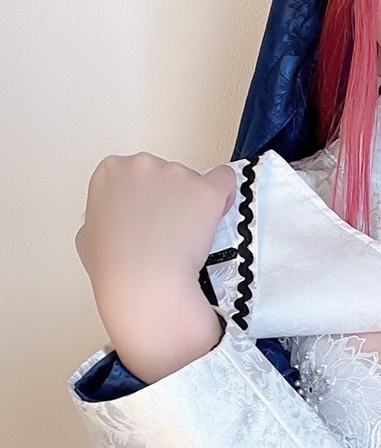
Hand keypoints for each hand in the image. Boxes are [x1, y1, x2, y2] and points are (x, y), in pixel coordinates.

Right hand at [76, 154, 236, 300]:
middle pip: (165, 173)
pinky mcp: (205, 190)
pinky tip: (217, 211)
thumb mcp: (88, 236)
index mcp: (110, 171)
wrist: (142, 282)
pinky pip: (225, 179)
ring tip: (185, 235)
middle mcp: (142, 164)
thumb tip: (110, 221)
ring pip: (193, 181)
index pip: (136, 173)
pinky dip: (223, 194)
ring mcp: (175, 174)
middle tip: (168, 229)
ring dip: (192, 203)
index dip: (146, 196)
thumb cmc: (115, 266)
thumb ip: (101, 217)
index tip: (150, 215)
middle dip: (169, 198)